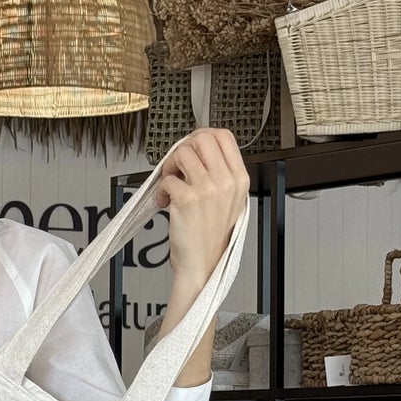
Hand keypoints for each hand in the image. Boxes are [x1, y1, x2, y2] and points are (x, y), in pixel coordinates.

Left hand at [157, 128, 249, 299]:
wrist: (203, 264)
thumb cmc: (211, 235)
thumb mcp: (229, 200)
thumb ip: (220, 173)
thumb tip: (198, 150)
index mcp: (239, 179)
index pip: (224, 136)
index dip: (203, 136)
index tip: (192, 147)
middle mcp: (226, 182)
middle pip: (202, 138)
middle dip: (184, 148)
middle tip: (178, 165)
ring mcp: (208, 190)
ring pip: (182, 153)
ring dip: (169, 167)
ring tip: (171, 184)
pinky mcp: (188, 199)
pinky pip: (167, 178)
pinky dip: (161, 189)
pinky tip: (166, 202)